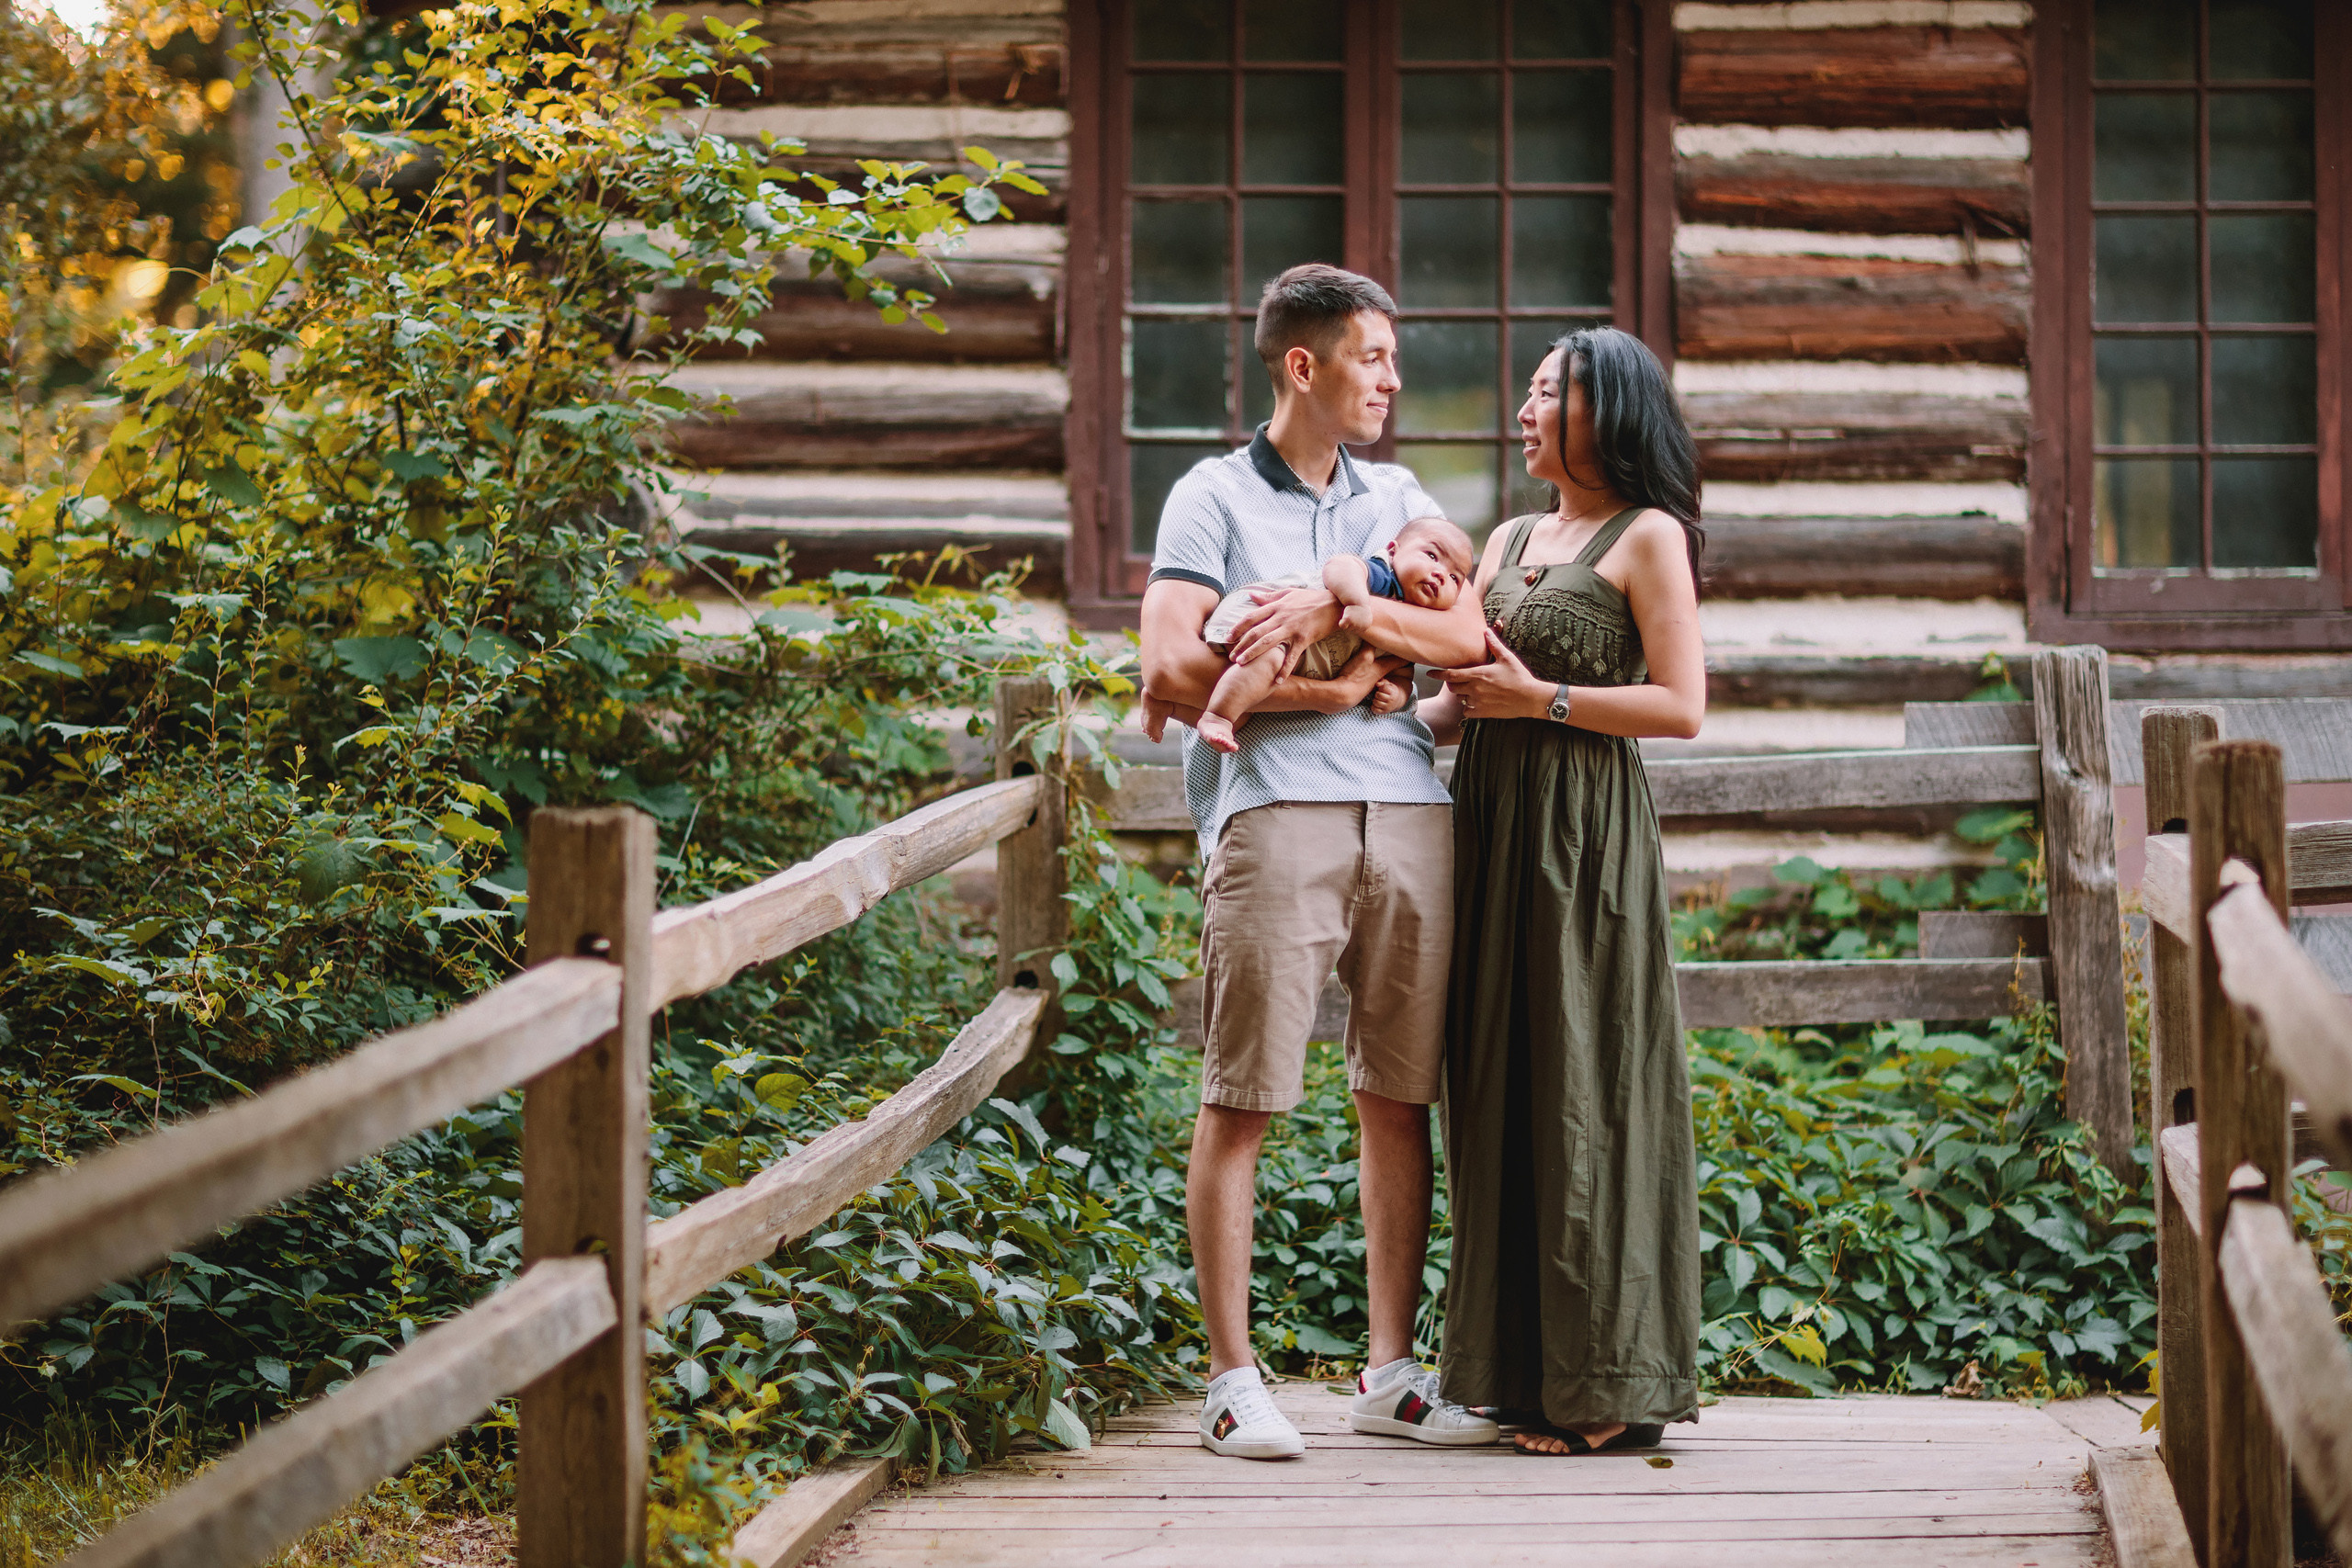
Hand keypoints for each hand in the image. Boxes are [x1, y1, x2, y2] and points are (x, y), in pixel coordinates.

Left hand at [1228, 587, 1342, 676]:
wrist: (1335, 603)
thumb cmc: (1311, 598)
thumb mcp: (1289, 593)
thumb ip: (1269, 596)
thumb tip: (1251, 595)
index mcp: (1276, 606)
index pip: (1252, 617)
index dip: (1238, 627)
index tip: (1227, 637)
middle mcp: (1281, 617)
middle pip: (1256, 632)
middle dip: (1241, 645)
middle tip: (1231, 657)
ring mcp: (1292, 629)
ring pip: (1268, 643)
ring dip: (1253, 654)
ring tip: (1241, 665)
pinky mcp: (1304, 639)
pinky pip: (1292, 656)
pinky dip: (1284, 669)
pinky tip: (1277, 680)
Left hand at [1368, 671, 1410, 716]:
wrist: (1396, 701)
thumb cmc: (1390, 691)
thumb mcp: (1388, 684)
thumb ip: (1382, 681)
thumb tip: (1377, 684)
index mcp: (1393, 692)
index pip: (1383, 688)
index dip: (1380, 687)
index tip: (1382, 689)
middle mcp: (1391, 700)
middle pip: (1378, 695)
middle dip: (1377, 693)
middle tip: (1379, 694)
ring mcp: (1387, 707)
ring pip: (1375, 702)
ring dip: (1375, 700)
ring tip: (1378, 699)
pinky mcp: (1383, 712)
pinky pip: (1374, 709)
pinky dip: (1373, 706)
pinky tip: (1377, 704)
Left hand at [1437, 628, 1554, 721]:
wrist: (1530, 698)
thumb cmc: (1519, 676)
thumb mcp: (1507, 658)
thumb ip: (1494, 644)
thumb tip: (1486, 630)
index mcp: (1478, 674)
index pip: (1450, 674)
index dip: (1438, 674)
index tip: (1429, 672)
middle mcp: (1475, 689)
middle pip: (1452, 687)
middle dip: (1452, 682)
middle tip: (1459, 679)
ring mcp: (1478, 702)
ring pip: (1460, 698)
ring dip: (1462, 693)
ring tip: (1471, 689)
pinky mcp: (1483, 712)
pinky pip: (1467, 711)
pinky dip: (1467, 707)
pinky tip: (1475, 702)